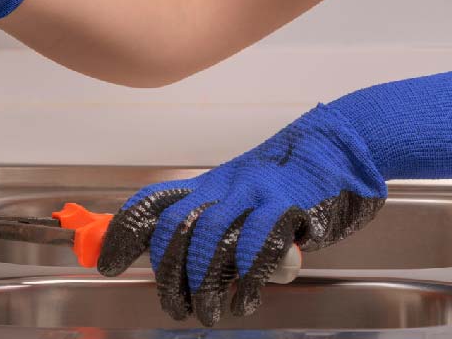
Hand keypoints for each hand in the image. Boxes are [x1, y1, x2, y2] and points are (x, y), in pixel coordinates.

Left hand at [97, 66, 451, 325]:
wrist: (344, 139)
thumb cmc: (299, 171)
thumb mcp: (250, 188)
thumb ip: (226, 219)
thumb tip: (200, 265)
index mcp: (214, 182)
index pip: (156, 202)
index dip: (127, 233)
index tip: (107, 263)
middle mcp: (227, 186)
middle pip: (177, 228)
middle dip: (169, 274)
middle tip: (176, 305)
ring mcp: (256, 194)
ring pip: (210, 240)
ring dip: (204, 284)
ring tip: (210, 312)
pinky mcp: (288, 206)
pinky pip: (256, 245)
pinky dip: (246, 278)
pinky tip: (245, 298)